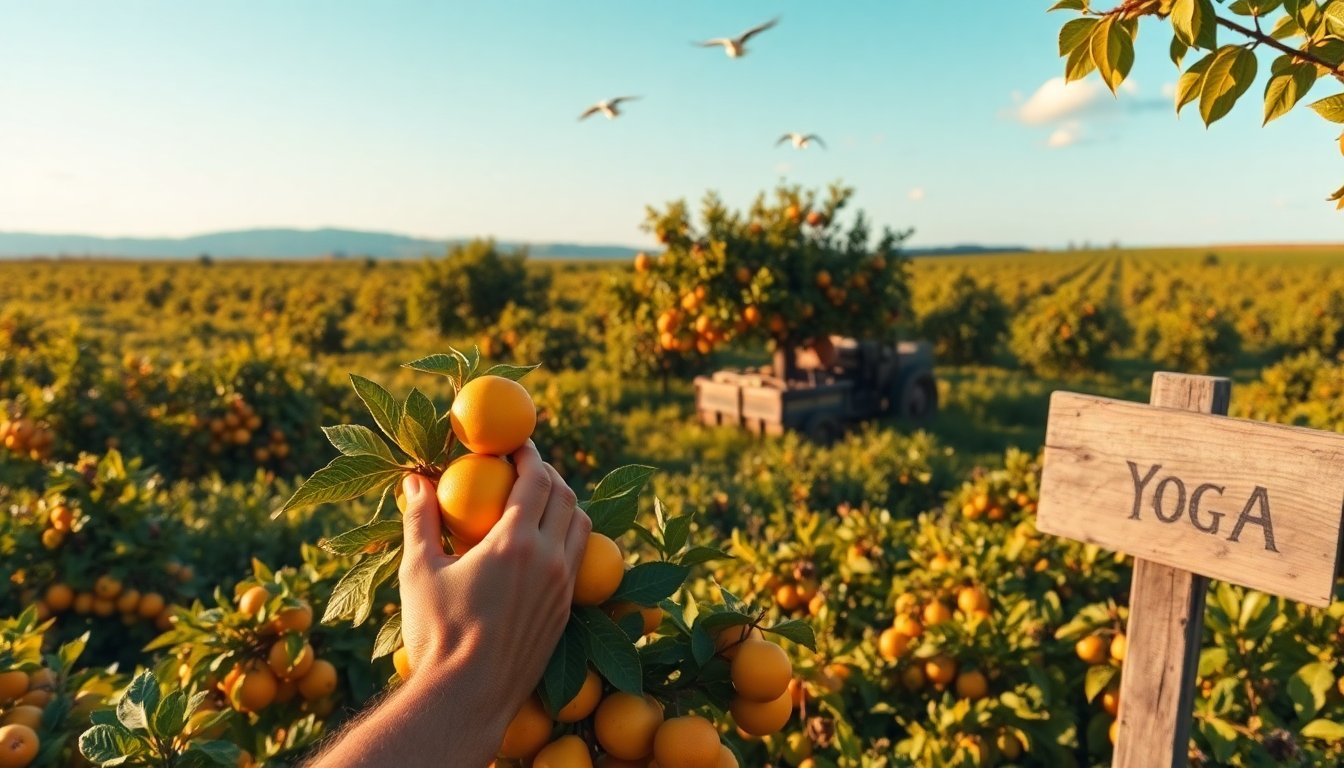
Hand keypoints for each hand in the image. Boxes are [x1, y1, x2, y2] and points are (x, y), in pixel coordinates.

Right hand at [397, 440, 588, 715]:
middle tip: (523, 467)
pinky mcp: (565, 610)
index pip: (536, 479)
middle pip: (565, 495)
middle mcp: (548, 559)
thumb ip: (420, 519)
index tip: (514, 444)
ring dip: (564, 503)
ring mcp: (562, 586)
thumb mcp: (420, 572)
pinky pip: (579, 558)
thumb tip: (413, 479)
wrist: (467, 698)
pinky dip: (567, 536)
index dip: (528, 453)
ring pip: (581, 525)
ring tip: (536, 500)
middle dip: (548, 472)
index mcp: (514, 543)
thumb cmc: (436, 634)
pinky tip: (542, 542)